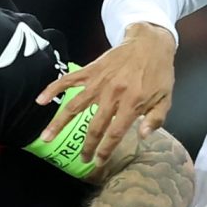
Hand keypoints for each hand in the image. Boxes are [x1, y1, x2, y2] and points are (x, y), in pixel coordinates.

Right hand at [40, 22, 172, 162]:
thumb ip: (156, 119)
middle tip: (82, 158)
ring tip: (45, 137)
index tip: (98, 162)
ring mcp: (98, 82)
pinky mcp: (90, 70)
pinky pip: (69, 80)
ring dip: (59, 123)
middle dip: (87, 146)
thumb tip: (143, 137)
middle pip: (94, 125)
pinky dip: (53, 89)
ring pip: (74, 106)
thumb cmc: (159, 73)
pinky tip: (40, 100)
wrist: (148, 43)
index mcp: (132, 103)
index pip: (115, 133)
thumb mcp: (166, 98)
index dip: (106, 150)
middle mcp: (112, 95)